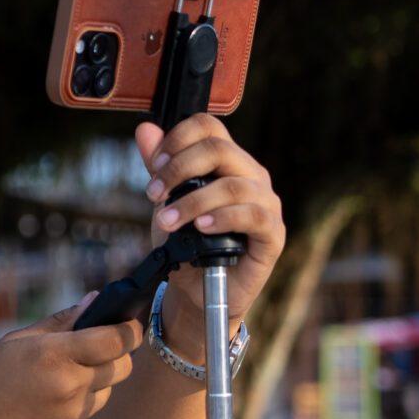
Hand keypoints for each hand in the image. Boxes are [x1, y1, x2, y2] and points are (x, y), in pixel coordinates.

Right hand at [0, 297, 143, 418]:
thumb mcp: (14, 343)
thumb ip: (59, 322)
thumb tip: (94, 300)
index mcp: (55, 355)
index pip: (117, 339)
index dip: (130, 329)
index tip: (130, 324)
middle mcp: (71, 386)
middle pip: (123, 366)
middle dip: (117, 355)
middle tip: (97, 351)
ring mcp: (74, 416)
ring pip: (106, 391)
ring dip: (94, 383)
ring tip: (57, 384)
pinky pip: (88, 415)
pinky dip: (76, 409)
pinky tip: (47, 410)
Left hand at [136, 115, 285, 356]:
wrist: (197, 291)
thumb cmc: (186, 244)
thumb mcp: (166, 202)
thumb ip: (159, 167)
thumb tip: (145, 130)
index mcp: (228, 161)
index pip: (209, 126)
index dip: (178, 138)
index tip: (154, 165)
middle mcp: (251, 176)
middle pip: (220, 149)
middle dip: (179, 169)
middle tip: (154, 194)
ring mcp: (266, 203)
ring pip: (233, 186)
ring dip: (193, 202)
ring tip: (168, 222)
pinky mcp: (273, 233)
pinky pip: (253, 216)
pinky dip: (223, 219)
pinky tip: (201, 228)